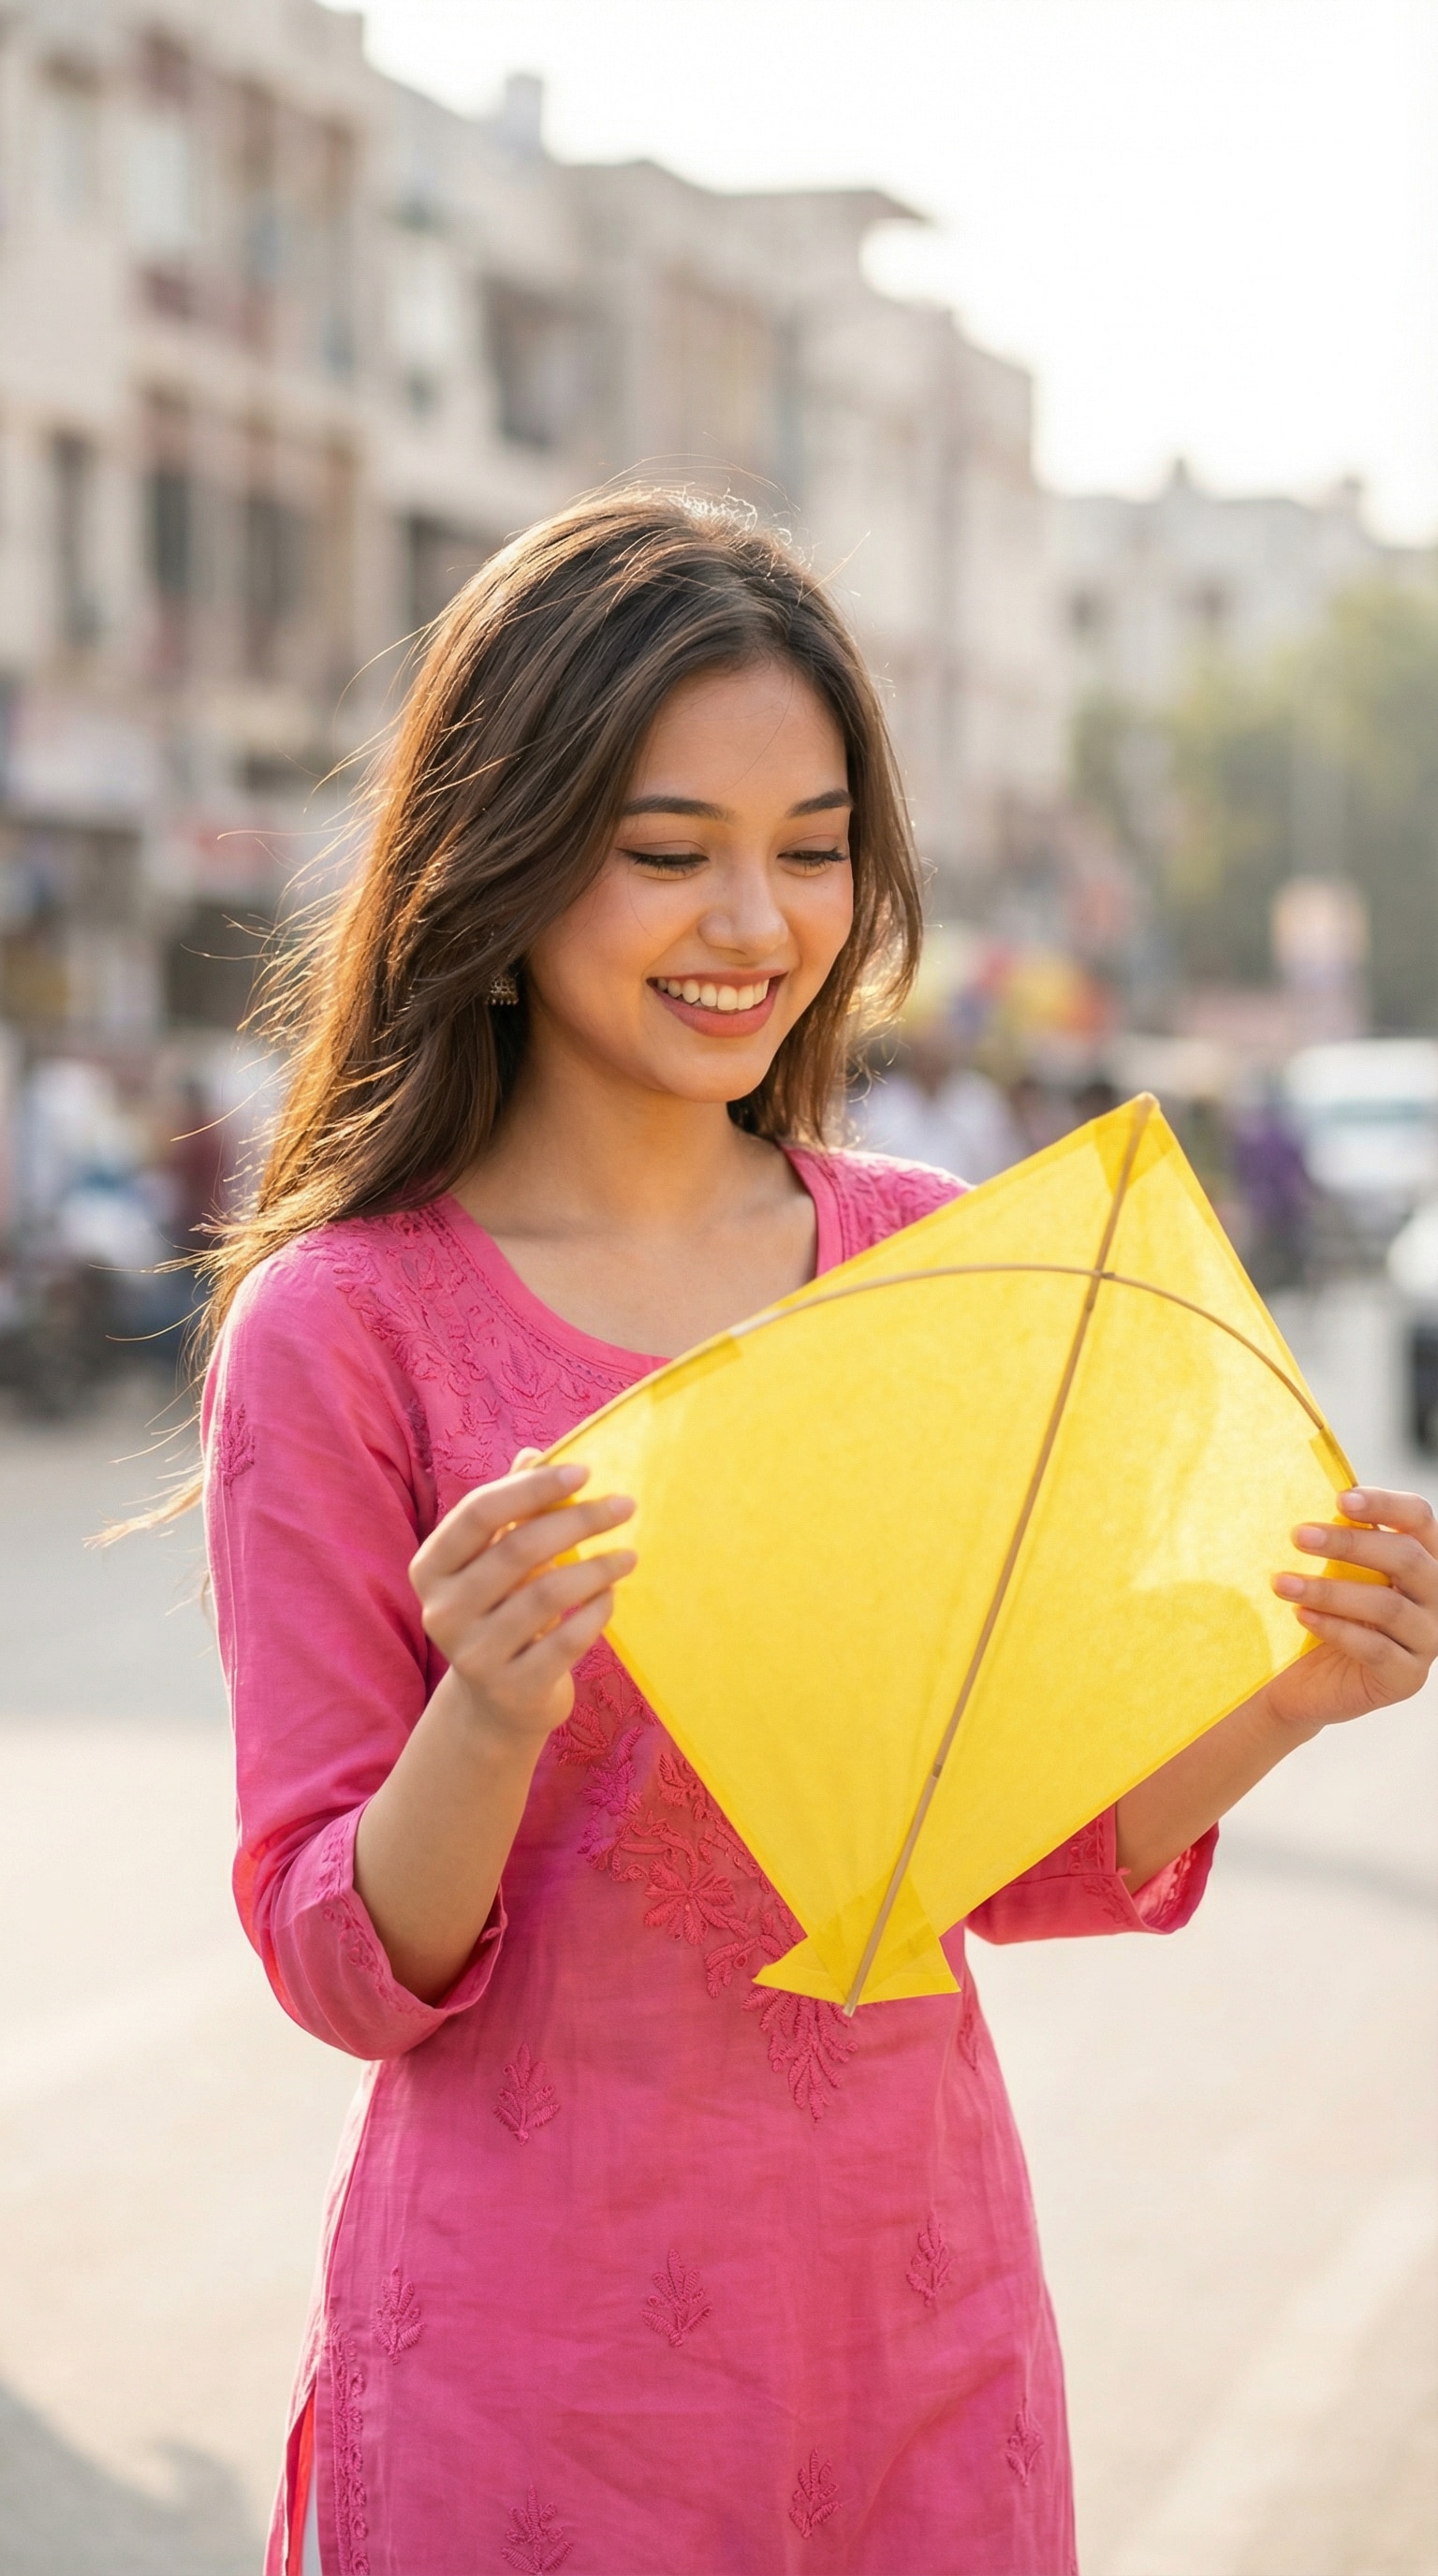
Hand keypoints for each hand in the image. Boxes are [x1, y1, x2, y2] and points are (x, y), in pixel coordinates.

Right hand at [409, 1453, 635, 1749]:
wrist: (498, 1702)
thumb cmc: (501, 1610)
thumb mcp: (496, 1559)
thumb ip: (512, 1508)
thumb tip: (536, 1454)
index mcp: (431, 1568)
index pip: (478, 1513)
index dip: (532, 1488)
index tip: (585, 1472)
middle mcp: (442, 1611)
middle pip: (518, 1549)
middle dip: (579, 1521)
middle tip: (625, 1506)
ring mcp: (474, 1654)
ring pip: (546, 1595)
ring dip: (597, 1568)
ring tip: (628, 1555)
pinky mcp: (512, 1688)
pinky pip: (567, 1640)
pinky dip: (597, 1612)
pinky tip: (612, 1596)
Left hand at [1265, 1485, 1437, 1729]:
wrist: (1303, 1682)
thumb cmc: (1321, 1612)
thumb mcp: (1331, 1570)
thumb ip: (1337, 1537)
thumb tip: (1308, 1486)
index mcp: (1423, 1560)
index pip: (1419, 1519)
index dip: (1385, 1504)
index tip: (1339, 1498)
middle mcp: (1435, 1598)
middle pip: (1407, 1558)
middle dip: (1350, 1543)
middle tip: (1298, 1535)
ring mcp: (1426, 1641)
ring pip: (1388, 1607)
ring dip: (1329, 1590)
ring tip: (1282, 1581)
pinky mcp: (1406, 1678)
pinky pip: (1376, 1650)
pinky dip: (1336, 1629)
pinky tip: (1301, 1616)